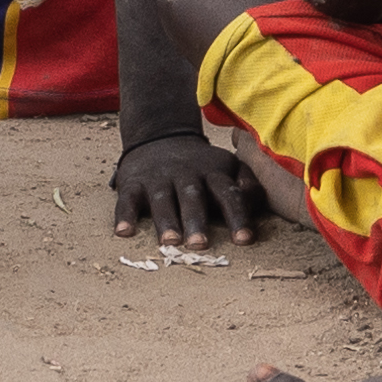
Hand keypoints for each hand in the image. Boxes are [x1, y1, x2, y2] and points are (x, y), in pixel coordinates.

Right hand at [112, 123, 272, 249]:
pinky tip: (123, 232)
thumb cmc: (201, 166)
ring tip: (170, 242)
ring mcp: (158, 178)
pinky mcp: (133, 183)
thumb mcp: (227, 167)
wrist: (159, 138)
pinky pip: (128, 200)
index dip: (238, 216)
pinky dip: (125, 215)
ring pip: (163, 199)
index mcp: (213, 173)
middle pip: (192, 197)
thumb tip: (258, 202)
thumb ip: (247, 184)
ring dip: (166, 221)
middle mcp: (186, 174)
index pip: (228, 194)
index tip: (245, 240)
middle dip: (197, 220)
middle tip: (201, 244)